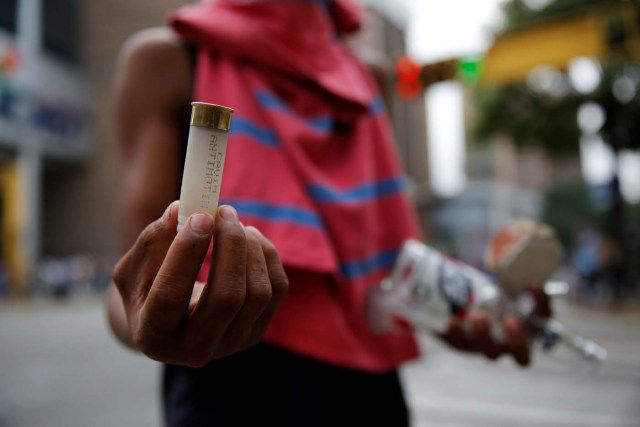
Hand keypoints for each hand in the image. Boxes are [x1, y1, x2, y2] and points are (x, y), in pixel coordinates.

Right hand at [112, 201, 287, 367]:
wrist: (170, 325)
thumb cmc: (146, 290)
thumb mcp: (135, 268)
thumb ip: (153, 241)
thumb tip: (180, 209)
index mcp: (154, 335)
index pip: (170, 296)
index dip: (185, 253)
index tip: (199, 217)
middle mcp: (195, 349)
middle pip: (227, 297)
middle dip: (230, 247)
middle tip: (224, 212)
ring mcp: (231, 344)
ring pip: (258, 293)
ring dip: (250, 248)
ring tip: (233, 222)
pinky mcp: (256, 332)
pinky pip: (276, 289)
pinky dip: (267, 255)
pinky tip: (249, 238)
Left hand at [438, 284, 550, 366]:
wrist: (464, 305)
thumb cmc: (492, 295)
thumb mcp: (503, 286)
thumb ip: (510, 278)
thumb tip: (512, 259)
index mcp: (528, 327)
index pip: (544, 319)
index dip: (542, 303)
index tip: (532, 283)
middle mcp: (510, 343)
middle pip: (522, 354)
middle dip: (517, 339)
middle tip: (510, 320)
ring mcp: (487, 347)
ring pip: (490, 352)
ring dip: (485, 335)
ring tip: (478, 314)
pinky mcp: (464, 345)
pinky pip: (460, 344)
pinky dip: (456, 334)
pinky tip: (453, 321)